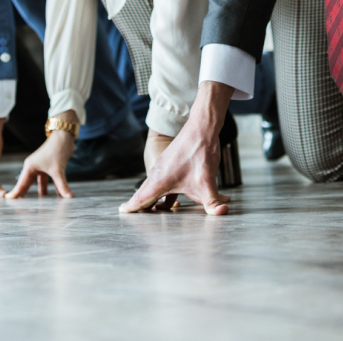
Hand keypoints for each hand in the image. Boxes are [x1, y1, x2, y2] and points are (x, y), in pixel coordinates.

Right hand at [7, 129, 74, 198]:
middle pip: (27, 183)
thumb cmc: (57, 150)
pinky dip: (49, 186)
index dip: (15, 192)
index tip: (8, 200)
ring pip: (37, 181)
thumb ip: (62, 185)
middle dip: (24, 193)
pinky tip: (52, 194)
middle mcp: (33, 166)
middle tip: (19, 205)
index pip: (21, 183)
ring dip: (38, 191)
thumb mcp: (58, 170)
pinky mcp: (48, 165)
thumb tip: (69, 197)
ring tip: (35, 203)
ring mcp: (40, 166)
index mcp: (30, 166)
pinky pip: (46, 179)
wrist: (63, 137)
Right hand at [119, 82, 231, 214]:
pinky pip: (163, 180)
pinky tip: (181, 197)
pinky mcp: (170, 162)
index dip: (132, 207)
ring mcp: (163, 166)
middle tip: (132, 212)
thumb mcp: (207, 182)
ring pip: (155, 186)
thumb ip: (213, 202)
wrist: (201, 128)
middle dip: (140, 205)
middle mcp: (157, 173)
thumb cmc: (199, 153)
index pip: (141, 199)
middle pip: (144, 193)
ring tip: (157, 208)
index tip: (122, 212)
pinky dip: (166, 191)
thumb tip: (221, 213)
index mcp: (160, 181)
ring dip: (154, 198)